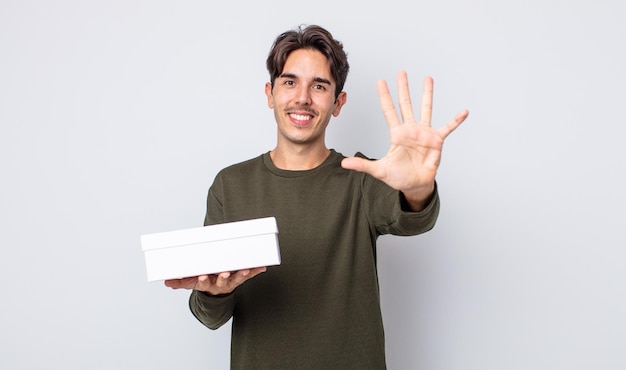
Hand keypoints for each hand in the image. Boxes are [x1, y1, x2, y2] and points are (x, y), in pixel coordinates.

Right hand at [164, 267, 266, 294]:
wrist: (218, 293)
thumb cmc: (205, 281)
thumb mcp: (191, 283)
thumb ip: (180, 282)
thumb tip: (166, 282)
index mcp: (208, 283)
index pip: (204, 282)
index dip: (203, 280)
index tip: (202, 276)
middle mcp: (221, 283)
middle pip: (222, 280)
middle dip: (223, 277)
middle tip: (224, 273)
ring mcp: (232, 280)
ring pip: (238, 278)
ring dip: (243, 274)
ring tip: (247, 270)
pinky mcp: (241, 278)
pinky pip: (250, 274)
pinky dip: (256, 270)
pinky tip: (263, 267)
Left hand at [341, 70, 468, 209]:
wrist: (415, 185)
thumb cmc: (398, 176)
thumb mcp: (379, 170)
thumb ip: (363, 165)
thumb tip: (344, 163)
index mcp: (396, 134)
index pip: (389, 110)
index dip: (384, 96)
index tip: (380, 81)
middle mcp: (410, 129)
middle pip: (406, 104)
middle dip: (403, 88)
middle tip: (401, 72)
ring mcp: (424, 133)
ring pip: (426, 109)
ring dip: (427, 94)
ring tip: (428, 78)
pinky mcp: (437, 141)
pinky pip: (448, 128)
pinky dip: (456, 120)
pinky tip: (464, 112)